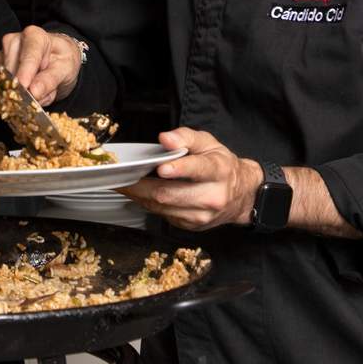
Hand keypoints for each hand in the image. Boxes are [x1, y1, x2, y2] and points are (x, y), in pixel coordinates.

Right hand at [0, 25, 81, 104]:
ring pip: (6, 82)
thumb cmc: (62, 60)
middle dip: (27, 88)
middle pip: (13, 71)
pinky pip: (4, 87)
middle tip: (44, 94)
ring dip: (24, 94)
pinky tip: (30, 90)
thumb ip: (50, 79)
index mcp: (34, 36)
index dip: (26, 74)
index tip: (26, 88)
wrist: (56, 59)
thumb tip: (34, 91)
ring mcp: (2, 55)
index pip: (28, 57)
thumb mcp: (65, 69)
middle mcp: (14, 42)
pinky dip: (18, 94)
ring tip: (40, 89)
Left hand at [119, 127, 262, 231]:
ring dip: (140, 196)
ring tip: (123, 184)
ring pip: (163, 207)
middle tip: (121, 177)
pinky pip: (163, 215)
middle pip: (171, 194)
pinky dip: (148, 203)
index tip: (162, 167)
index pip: (199, 169)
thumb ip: (186, 137)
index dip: (179, 169)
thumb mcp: (209, 143)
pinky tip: (140, 194)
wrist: (241, 196)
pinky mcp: (192, 226)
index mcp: (219, 171)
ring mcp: (202, 215)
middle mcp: (212, 196)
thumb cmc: (221, 166)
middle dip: (142, 186)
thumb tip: (166, 139)